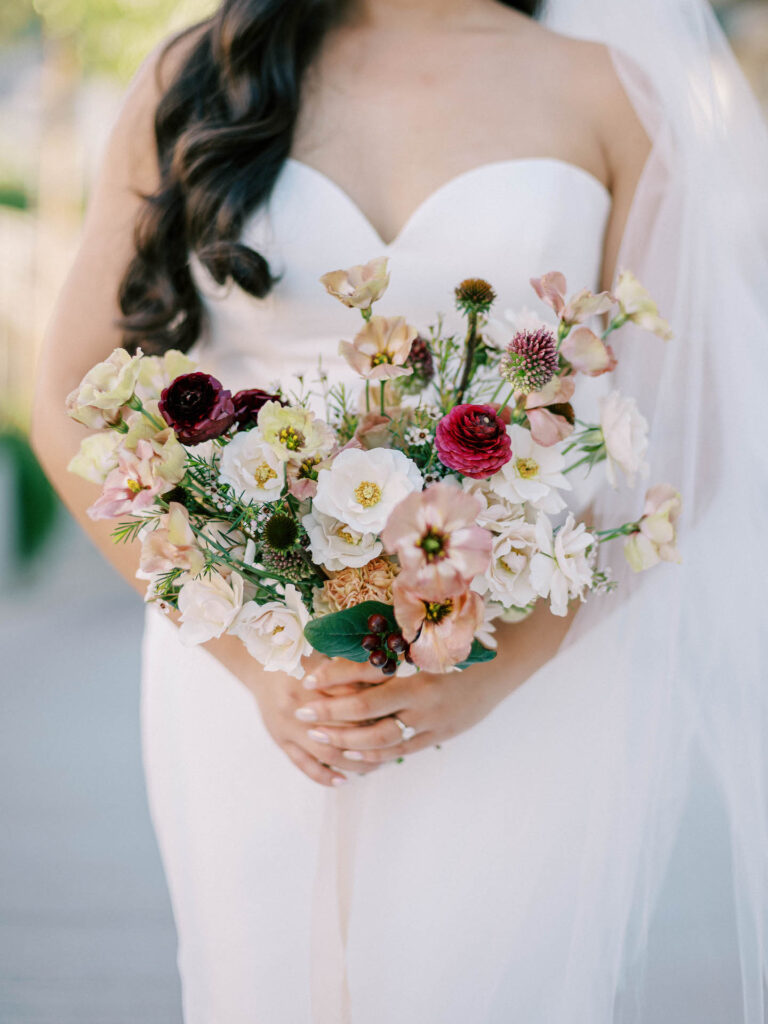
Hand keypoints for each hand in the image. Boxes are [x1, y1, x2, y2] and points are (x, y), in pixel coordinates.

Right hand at [244, 653, 386, 786]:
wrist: (259, 665)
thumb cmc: (298, 657)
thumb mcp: (323, 654)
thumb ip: (350, 667)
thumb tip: (388, 677)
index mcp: (312, 681)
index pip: (353, 701)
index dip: (376, 710)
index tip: (397, 716)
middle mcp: (300, 706)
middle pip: (343, 729)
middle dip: (370, 740)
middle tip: (394, 746)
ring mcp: (288, 727)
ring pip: (327, 753)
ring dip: (354, 763)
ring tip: (375, 766)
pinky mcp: (281, 741)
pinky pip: (304, 765)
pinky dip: (325, 776)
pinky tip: (344, 780)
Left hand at [293, 656, 512, 765]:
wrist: (506, 661)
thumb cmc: (461, 640)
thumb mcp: (426, 635)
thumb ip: (392, 644)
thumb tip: (347, 645)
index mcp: (416, 660)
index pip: (365, 669)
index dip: (332, 675)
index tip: (306, 679)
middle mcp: (422, 689)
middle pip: (366, 708)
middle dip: (329, 712)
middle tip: (301, 712)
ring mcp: (432, 716)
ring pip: (380, 736)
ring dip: (345, 738)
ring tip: (318, 735)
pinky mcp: (440, 733)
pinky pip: (401, 749)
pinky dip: (373, 754)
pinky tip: (350, 754)